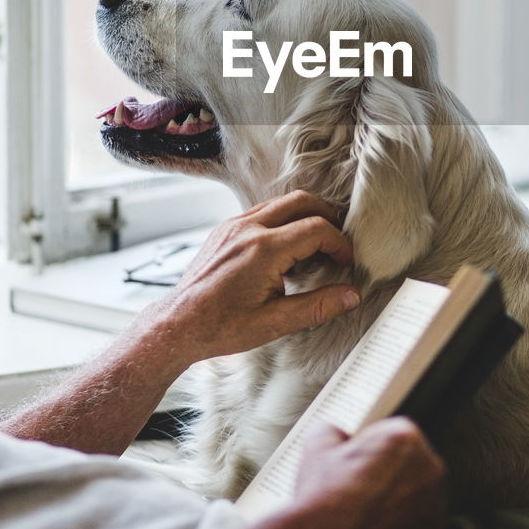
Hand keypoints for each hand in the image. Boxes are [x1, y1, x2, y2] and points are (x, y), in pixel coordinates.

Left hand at [160, 191, 360, 365]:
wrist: (178, 324)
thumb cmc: (220, 327)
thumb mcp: (274, 323)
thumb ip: (317, 307)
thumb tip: (350, 297)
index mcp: (263, 250)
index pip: (316, 228)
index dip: (339, 243)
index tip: (346, 261)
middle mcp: (247, 229)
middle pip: (302, 201)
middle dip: (327, 217)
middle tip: (337, 243)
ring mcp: (233, 226)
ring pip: (281, 203)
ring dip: (305, 217)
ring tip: (314, 248)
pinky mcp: (225, 230)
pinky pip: (262, 212)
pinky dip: (283, 222)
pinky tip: (286, 251)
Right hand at [292, 418, 448, 528]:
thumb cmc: (324, 498)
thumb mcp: (317, 444)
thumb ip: (335, 430)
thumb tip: (337, 435)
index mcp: (405, 437)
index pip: (395, 432)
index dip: (375, 446)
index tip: (363, 458)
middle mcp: (429, 467)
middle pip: (414, 461)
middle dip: (392, 470)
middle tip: (364, 484)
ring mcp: (435, 504)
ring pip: (420, 492)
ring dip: (401, 497)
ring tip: (369, 508)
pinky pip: (422, 522)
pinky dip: (405, 525)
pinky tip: (378, 527)